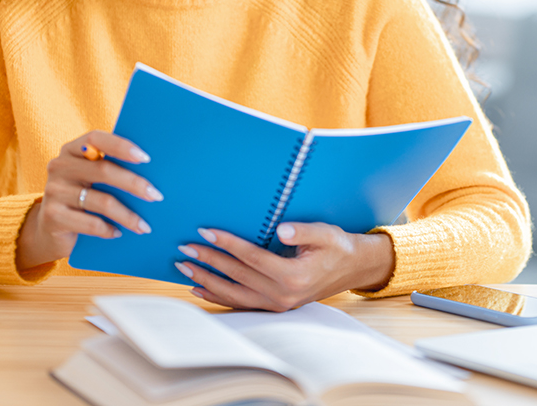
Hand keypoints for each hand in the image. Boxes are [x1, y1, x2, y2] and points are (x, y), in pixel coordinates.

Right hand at [16, 130, 159, 270]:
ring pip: (101, 201)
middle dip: (134, 184)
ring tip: (144, 226)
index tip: (146, 158)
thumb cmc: (81, 197)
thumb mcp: (91, 179)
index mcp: (72, 150)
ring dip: (127, 215)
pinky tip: (119, 233)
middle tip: (156, 196)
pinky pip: (90, 224)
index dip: (121, 146)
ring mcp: (54, 191)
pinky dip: (108, 230)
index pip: (96, 139)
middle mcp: (60, 166)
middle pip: (103, 171)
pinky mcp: (53, 216)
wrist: (49, 229)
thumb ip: (111, 168)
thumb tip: (151, 172)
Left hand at [174, 222, 395, 310]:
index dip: (227, 244)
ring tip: (184, 268)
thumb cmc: (337, 247)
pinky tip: (200, 287)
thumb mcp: (326, 233)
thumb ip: (304, 231)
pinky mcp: (274, 306)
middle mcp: (283, 294)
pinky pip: (240, 303)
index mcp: (294, 275)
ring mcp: (277, 304)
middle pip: (237, 276)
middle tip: (185, 248)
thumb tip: (281, 230)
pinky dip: (217, 296)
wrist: (352, 269)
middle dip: (209, 261)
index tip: (205, 232)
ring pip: (234, 294)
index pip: (251, 258)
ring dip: (206, 280)